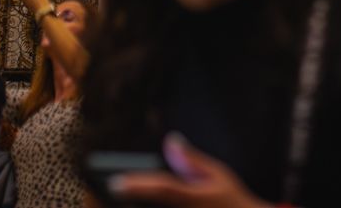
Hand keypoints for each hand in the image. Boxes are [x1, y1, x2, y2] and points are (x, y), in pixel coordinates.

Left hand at [110, 134, 266, 207]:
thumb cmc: (231, 200)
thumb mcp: (218, 174)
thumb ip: (191, 160)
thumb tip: (170, 140)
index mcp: (194, 197)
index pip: (164, 189)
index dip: (138, 186)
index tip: (115, 183)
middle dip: (130, 199)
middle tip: (109, 190)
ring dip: (136, 206)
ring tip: (115, 195)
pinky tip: (130, 203)